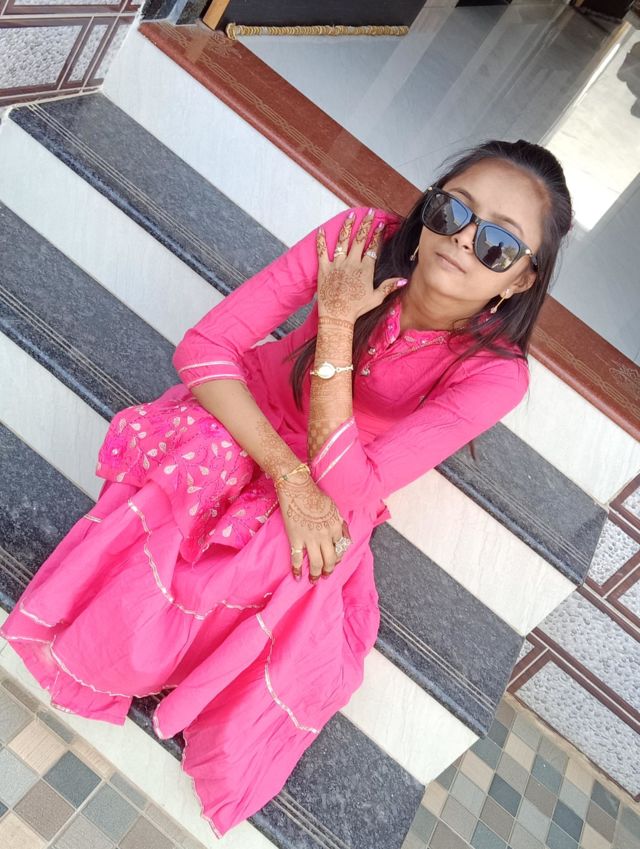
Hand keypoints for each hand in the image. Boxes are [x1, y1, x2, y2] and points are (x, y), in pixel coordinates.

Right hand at [276, 470, 350, 583]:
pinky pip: (297, 559)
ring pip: (316, 563)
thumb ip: (340, 524)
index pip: (340, 548)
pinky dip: (297, 570)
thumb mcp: (334, 508)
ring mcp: (310, 539)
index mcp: (336, 527)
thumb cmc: (315, 496)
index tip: (334, 561)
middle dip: (328, 570)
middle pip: (330, 559)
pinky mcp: (296, 539)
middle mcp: (325, 535)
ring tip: (314, 580)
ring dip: (316, 574)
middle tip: (325, 576)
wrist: (297, 489)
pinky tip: (297, 577)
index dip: (338, 557)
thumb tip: (344, 537)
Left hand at [316, 207, 405, 321]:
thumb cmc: (357, 309)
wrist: (337, 316)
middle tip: (370, 213)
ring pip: (343, 241)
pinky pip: (322, 251)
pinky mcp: (324, 268)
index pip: (373, 247)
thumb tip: (404, 279)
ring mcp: (337, 264)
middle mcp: (352, 263)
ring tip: (351, 215)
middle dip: (366, 224)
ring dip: (348, 226)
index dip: (377, 234)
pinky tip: (321, 229)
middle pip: (360, 239)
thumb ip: (389, 286)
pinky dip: (321, 240)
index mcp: (365, 269)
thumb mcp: (376, 298)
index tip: (381, 224)